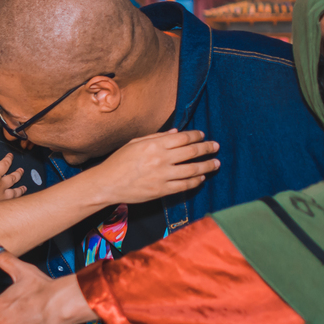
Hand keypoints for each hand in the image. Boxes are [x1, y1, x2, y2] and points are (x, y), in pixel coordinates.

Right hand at [0, 150, 27, 205]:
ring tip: (24, 188)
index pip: (4, 164)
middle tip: (21, 170)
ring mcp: (0, 197)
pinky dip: (15, 201)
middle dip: (18, 173)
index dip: (8, 159)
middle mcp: (0, 185)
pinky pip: (10, 203)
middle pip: (12, 178)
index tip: (10, 155)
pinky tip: (16, 202)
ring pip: (14, 192)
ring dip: (20, 189)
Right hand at [87, 129, 218, 205]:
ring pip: (192, 169)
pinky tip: (201, 178)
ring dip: (207, 166)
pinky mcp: (162, 190)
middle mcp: (161, 159)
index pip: (183, 138)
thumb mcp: (135, 143)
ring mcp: (163, 176)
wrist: (107, 184)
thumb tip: (176, 132)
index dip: (196, 136)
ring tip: (215, 163)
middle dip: (207, 148)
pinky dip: (196, 181)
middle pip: (192, 152)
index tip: (203, 136)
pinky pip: (185, 186)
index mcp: (154, 144)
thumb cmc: (118, 161)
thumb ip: (157, 137)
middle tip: (215, 146)